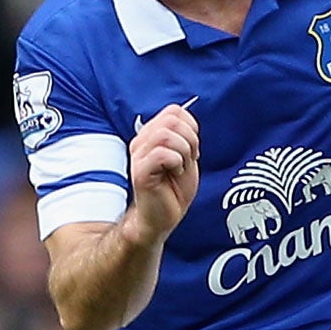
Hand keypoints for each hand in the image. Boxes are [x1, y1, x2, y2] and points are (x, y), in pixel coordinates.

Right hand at [126, 102, 200, 242]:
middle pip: (171, 119)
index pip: (174, 111)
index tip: (192, 148)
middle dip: (190, 138)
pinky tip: (174, 174)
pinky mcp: (140, 171)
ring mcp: (138, 156)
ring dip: (183, 150)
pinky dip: (176, 162)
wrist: (162, 218)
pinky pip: (161, 153)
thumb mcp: (185, 156)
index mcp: (151, 135)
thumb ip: (184, 136)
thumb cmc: (173, 190)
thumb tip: (187, 119)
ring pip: (165, 134)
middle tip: (189, 158)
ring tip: (181, 166)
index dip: (191, 126)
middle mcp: (141, 142)